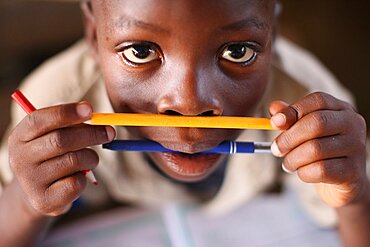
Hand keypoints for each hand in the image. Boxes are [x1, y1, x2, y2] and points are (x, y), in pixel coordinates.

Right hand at [8, 102, 114, 215]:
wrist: (39, 193)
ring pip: (73, 161)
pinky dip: (85, 178)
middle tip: (110, 132)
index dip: (67, 113)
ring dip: (91, 158)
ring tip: (91, 159)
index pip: (40, 120)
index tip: (90, 109)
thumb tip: (96, 117)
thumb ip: (70, 125)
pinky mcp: (44, 201)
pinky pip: (76, 183)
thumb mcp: (53, 137)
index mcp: (20, 137)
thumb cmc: (53, 157)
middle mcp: (20, 159)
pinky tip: (79, 178)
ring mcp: (30, 182)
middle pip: (60, 140)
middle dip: (91, 134)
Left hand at [269, 92, 367, 206]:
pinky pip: (321, 170)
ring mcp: (356, 147)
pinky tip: (302, 172)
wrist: (342, 182)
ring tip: (288, 164)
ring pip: (316, 149)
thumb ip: (289, 117)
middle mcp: (352, 124)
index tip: (274, 123)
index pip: (318, 100)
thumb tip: (274, 108)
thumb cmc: (319, 150)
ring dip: (293, 159)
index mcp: (340, 109)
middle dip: (289, 137)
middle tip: (276, 149)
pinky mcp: (353, 170)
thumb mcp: (304, 130)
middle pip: (317, 122)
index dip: (293, 110)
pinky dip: (304, 172)